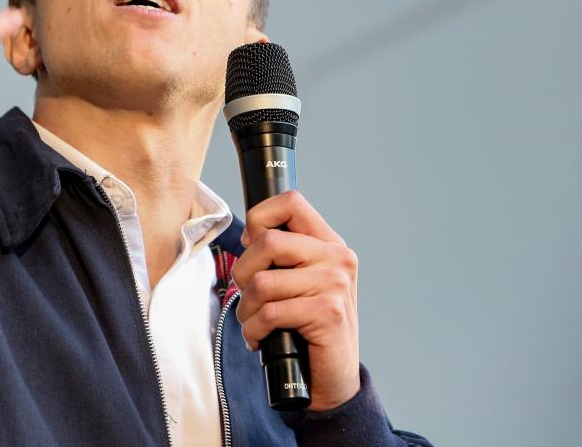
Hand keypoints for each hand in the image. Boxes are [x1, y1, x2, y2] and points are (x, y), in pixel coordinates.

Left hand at [232, 190, 360, 410]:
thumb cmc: (307, 329)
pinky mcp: (327, 313)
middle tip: (248, 297)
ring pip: (262, 282)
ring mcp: (335, 285)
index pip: (291, 202)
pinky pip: (270, 312)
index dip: (260, 218)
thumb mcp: (298, 283)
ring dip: (246, 310)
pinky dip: (254, 330)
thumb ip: (282, 255)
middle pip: (268, 241)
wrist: (333, 380)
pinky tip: (260, 339)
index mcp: (330, 244)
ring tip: (255, 323)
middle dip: (243, 273)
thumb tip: (250, 234)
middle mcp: (338, 258)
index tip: (252, 247)